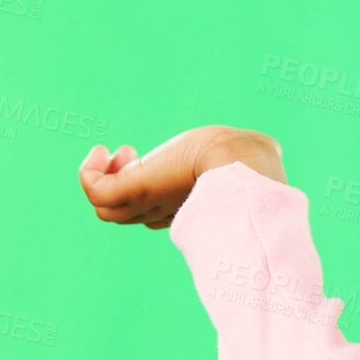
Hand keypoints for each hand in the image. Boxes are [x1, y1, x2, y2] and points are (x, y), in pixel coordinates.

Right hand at [77, 125, 283, 230]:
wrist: (236, 159)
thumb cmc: (242, 154)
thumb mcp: (239, 154)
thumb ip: (251, 155)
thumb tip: (270, 147)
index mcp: (184, 206)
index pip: (152, 213)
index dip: (148, 189)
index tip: (152, 158)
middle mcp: (164, 210)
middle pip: (128, 212)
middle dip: (123, 182)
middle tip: (134, 155)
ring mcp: (148, 203)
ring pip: (106, 208)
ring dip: (101, 176)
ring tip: (125, 153)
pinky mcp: (135, 190)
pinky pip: (94, 192)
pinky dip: (88, 172)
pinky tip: (104, 151)